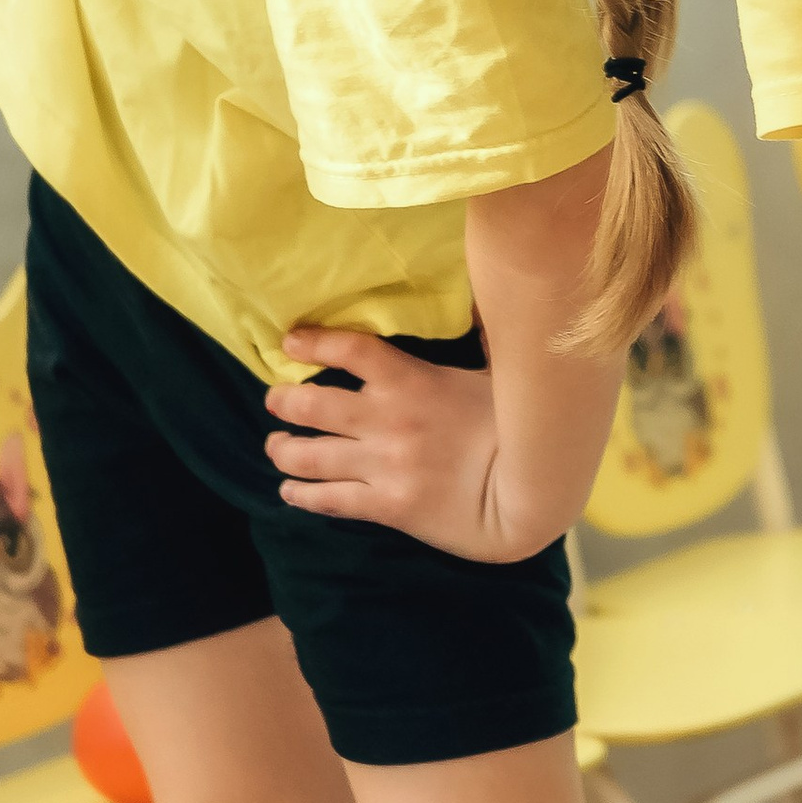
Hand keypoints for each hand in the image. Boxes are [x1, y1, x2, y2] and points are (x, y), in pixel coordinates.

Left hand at [266, 326, 537, 561]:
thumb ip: (478, 338)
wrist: (527, 498)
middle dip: (283, 401)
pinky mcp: (386, 507)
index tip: (290, 341)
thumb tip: (482, 295)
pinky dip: (300, 495)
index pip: (350, 349)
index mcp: (412, 381)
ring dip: (282, 449)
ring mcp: (383, 466)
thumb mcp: (497, 373)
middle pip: (312, 404)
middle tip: (274, 401)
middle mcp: (387, 421)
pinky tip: (289, 491)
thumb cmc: (516, 428)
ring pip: (309, 456)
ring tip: (275, 446)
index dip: (313, 342)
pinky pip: (328, 501)